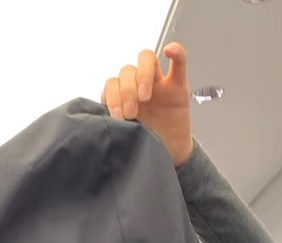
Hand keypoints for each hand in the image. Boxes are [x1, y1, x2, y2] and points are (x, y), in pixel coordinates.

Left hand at [103, 42, 192, 167]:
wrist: (169, 151)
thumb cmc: (148, 140)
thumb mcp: (127, 133)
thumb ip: (116, 123)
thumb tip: (102, 124)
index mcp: (124, 96)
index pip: (112, 82)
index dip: (112, 96)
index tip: (117, 117)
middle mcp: (139, 85)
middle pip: (127, 70)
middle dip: (126, 91)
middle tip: (130, 113)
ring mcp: (160, 83)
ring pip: (146, 60)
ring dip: (142, 76)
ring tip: (144, 99)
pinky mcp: (178, 86)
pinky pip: (179, 62)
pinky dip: (176, 53)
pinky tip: (170, 51)